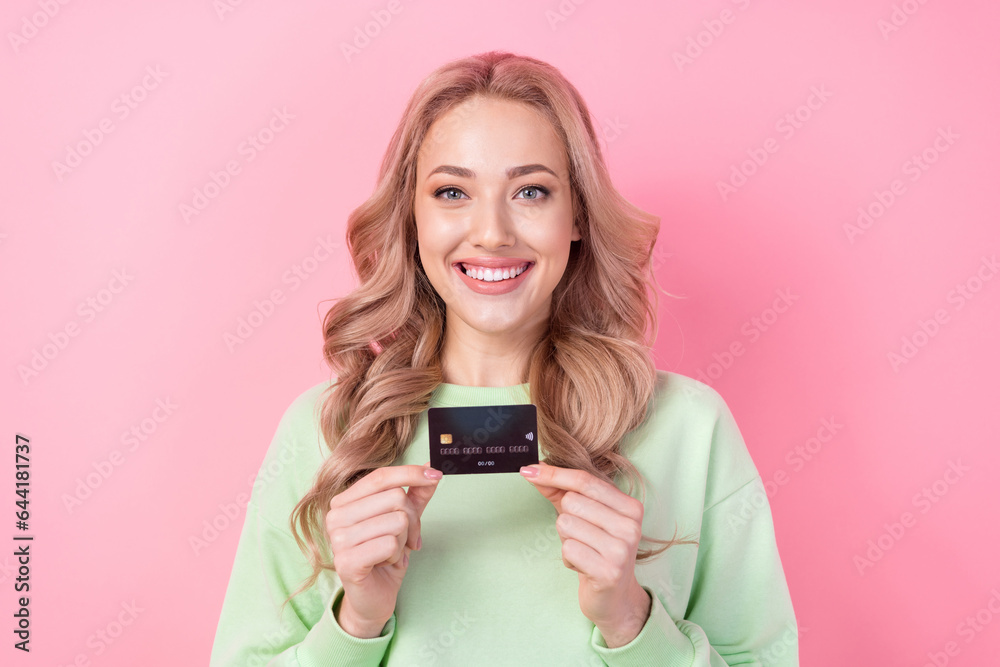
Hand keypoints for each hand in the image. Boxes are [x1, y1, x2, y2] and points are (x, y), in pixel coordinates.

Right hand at [326, 462, 441, 637]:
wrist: (373, 598)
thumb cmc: (385, 556)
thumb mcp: (403, 521)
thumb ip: (415, 494)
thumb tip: (431, 466)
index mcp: (344, 501)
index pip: (381, 477)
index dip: (411, 473)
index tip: (436, 475)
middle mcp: (335, 516)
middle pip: (395, 498)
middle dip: (412, 521)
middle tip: (406, 540)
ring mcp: (338, 539)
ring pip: (397, 521)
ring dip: (403, 541)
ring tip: (391, 553)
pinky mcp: (346, 562)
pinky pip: (390, 544)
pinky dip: (397, 556)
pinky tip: (385, 564)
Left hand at [520, 462, 650, 647]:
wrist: (614, 597)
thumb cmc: (597, 549)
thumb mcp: (584, 515)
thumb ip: (560, 490)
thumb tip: (533, 469)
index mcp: (630, 506)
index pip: (585, 480)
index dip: (554, 474)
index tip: (529, 470)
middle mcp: (630, 526)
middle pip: (572, 502)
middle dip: (566, 518)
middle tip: (582, 537)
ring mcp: (621, 549)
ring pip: (566, 524)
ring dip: (567, 540)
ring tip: (584, 551)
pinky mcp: (608, 571)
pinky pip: (568, 549)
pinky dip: (568, 558)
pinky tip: (583, 566)